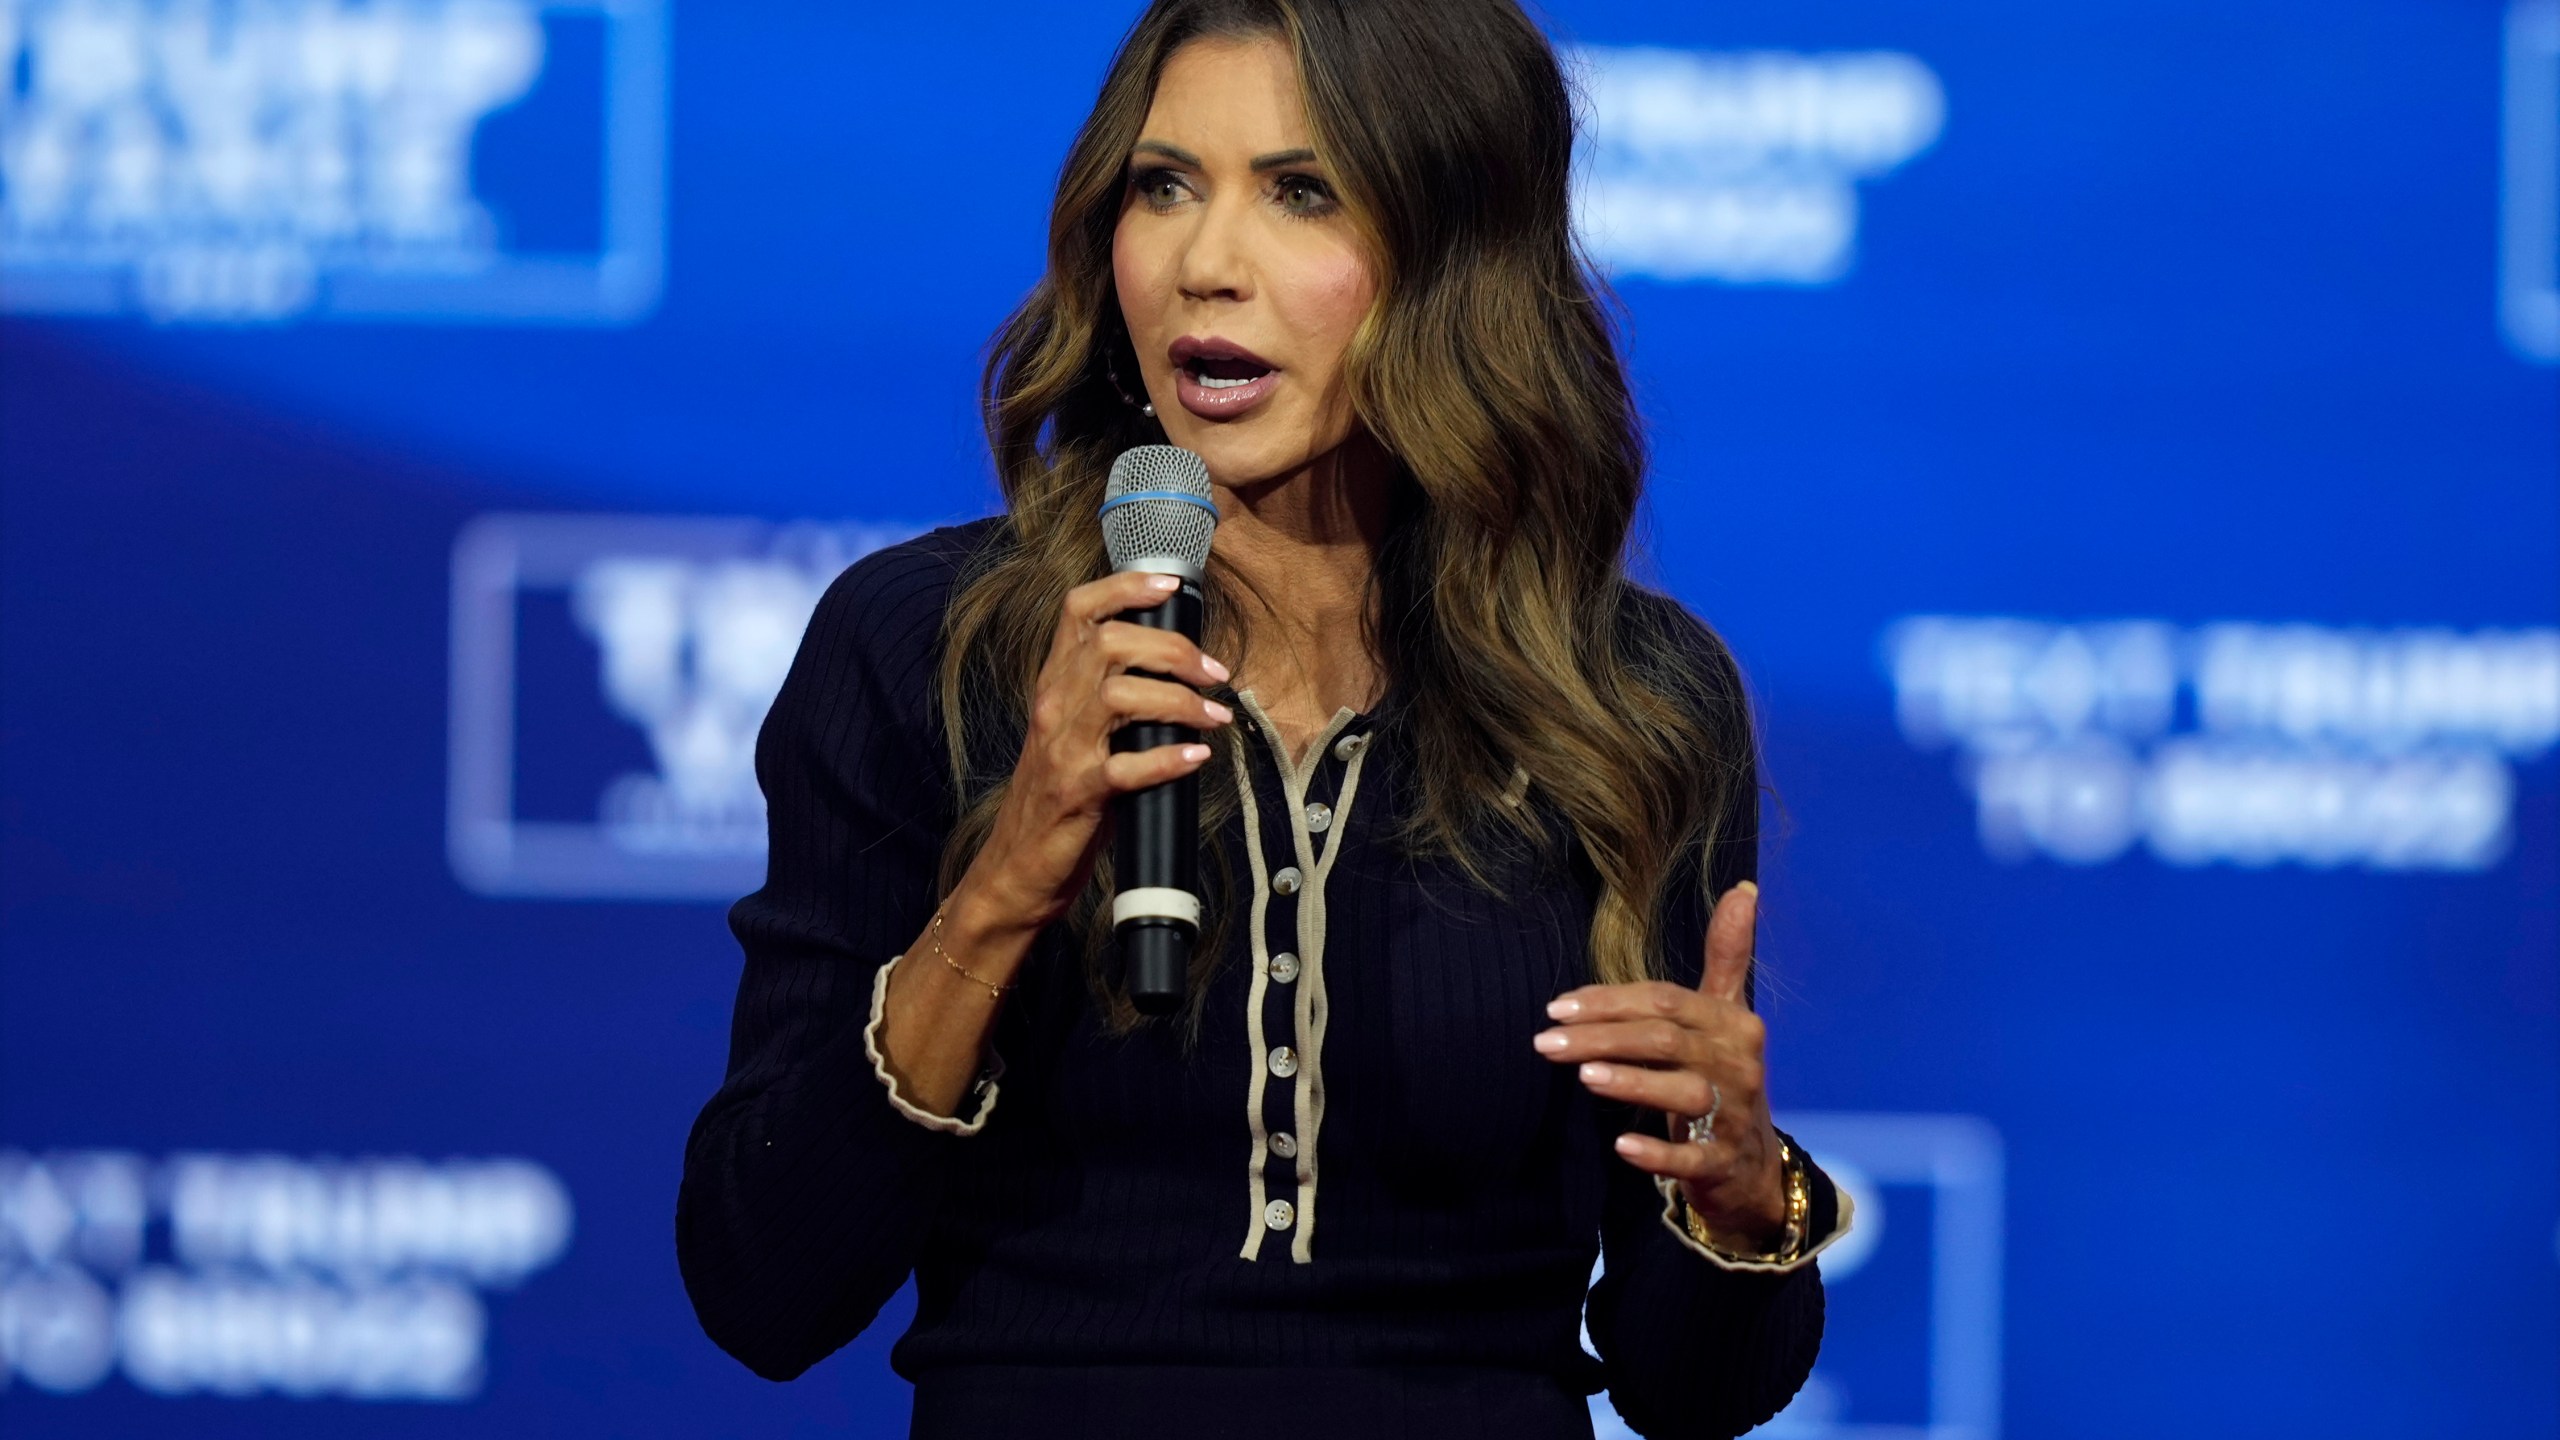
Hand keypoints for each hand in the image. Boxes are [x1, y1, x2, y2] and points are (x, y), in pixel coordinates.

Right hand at [961, 571, 1234, 935]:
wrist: (1015, 868)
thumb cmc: (1056, 798)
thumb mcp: (1073, 733)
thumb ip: (1108, 696)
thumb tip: (1180, 668)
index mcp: (1053, 685)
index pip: (1077, 611)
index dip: (1125, 587)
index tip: (1171, 586)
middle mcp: (1053, 708)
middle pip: (1110, 644)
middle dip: (1173, 649)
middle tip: (1214, 672)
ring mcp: (1063, 751)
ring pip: (1120, 697)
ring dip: (1180, 701)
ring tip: (1216, 716)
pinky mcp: (1078, 795)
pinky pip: (1127, 768)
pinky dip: (1169, 760)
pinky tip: (1198, 758)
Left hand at [1533, 881, 1786, 1249]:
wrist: (1748, 1164)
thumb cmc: (1719, 1075)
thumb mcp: (1724, 1015)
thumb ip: (1727, 955)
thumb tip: (1743, 888)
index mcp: (1734, 1022)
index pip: (1666, 1000)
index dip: (1610, 1000)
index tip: (1557, 1006)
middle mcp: (1739, 1064)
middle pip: (1664, 1040)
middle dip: (1602, 1037)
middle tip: (1544, 1041)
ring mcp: (1736, 1115)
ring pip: (1683, 1092)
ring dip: (1633, 1082)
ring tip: (1583, 1075)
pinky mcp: (1724, 1161)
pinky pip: (1693, 1158)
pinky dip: (1659, 1152)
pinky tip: (1622, 1145)